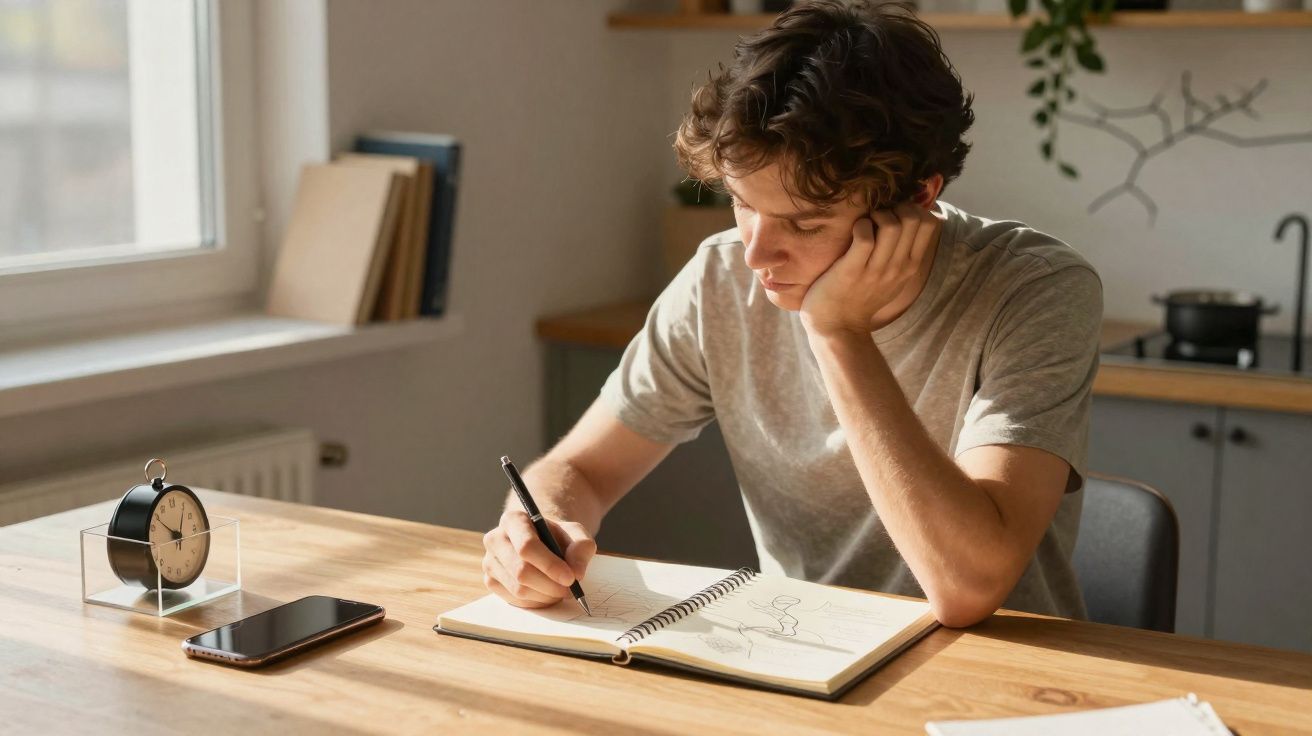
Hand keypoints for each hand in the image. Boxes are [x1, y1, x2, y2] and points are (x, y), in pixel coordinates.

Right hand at [482, 509, 596, 608]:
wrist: (542, 543)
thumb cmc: (557, 537)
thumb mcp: (576, 534)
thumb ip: (582, 547)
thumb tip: (576, 572)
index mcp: (513, 520)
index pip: (527, 546)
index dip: (550, 565)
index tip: (570, 578)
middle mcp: (495, 539)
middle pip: (521, 571)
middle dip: (550, 585)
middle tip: (570, 589)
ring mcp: (489, 562)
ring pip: (519, 589)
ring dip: (545, 595)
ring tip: (560, 589)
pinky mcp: (490, 581)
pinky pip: (515, 600)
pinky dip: (536, 601)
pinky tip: (547, 592)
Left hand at [800, 201, 942, 336]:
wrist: (838, 328)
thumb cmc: (861, 296)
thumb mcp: (894, 277)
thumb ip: (905, 252)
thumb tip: (915, 219)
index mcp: (911, 265)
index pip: (931, 222)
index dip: (914, 208)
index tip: (896, 214)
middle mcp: (898, 267)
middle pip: (914, 218)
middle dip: (896, 207)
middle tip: (878, 217)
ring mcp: (876, 269)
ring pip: (891, 224)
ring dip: (876, 215)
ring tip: (866, 224)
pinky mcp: (852, 270)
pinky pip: (864, 236)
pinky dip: (859, 226)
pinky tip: (853, 232)